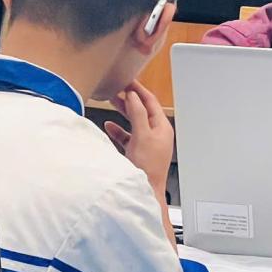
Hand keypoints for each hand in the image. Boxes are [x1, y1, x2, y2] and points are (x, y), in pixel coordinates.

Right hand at [105, 81, 174, 207]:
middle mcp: (157, 133)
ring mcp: (147, 142)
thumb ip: (138, 114)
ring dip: (123, 112)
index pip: (151, 102)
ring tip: (111, 101)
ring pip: (134, 122)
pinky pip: (127, 136)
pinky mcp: (138, 151)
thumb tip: (133, 96)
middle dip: (129, 99)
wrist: (145, 190)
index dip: (139, 90)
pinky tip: (109, 126)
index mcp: (162, 127)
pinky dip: (118, 130)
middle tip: (117, 88)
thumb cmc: (147, 166)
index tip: (128, 80)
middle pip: (142, 110)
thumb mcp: (142, 135)